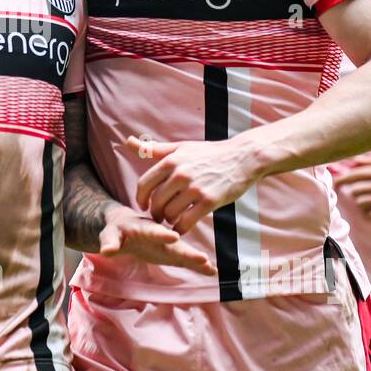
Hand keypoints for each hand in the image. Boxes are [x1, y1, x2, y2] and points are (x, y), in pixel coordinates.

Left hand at [98, 207, 215, 274]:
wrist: (127, 226)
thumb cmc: (117, 230)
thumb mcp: (110, 234)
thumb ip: (110, 242)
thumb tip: (106, 251)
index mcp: (145, 229)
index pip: (154, 231)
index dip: (163, 235)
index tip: (174, 237)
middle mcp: (161, 236)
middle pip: (175, 244)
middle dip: (187, 251)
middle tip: (202, 258)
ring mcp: (168, 245)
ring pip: (184, 252)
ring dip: (196, 259)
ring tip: (210, 267)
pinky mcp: (171, 253)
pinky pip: (186, 260)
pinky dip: (198, 265)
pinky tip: (212, 272)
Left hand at [128, 135, 260, 233]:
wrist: (242, 158)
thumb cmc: (209, 153)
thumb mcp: (181, 147)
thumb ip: (154, 149)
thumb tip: (128, 141)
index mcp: (171, 160)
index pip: (144, 184)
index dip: (141, 198)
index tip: (143, 205)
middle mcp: (180, 174)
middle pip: (156, 201)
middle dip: (154, 212)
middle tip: (159, 216)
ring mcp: (195, 188)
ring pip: (170, 213)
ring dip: (168, 220)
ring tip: (172, 219)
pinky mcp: (209, 201)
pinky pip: (186, 222)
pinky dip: (181, 228)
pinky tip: (182, 227)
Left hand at [334, 154, 370, 217]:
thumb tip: (353, 161)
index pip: (351, 176)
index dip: (340, 180)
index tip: (336, 184)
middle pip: (354, 191)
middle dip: (352, 191)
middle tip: (355, 191)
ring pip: (360, 203)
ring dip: (360, 201)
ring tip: (367, 198)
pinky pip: (370, 215)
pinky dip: (367, 213)